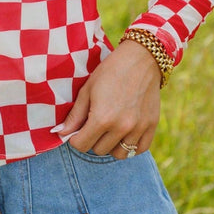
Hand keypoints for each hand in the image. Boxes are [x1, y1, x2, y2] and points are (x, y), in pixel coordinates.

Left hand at [53, 40, 160, 158]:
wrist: (141, 59)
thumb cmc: (110, 72)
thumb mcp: (87, 90)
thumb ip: (75, 116)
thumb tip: (61, 133)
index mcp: (102, 118)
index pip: (81, 145)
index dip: (76, 139)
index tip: (78, 130)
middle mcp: (121, 127)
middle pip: (99, 150)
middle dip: (92, 140)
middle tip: (94, 125)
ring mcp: (138, 128)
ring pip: (119, 154)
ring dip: (111, 145)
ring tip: (109, 130)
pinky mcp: (151, 126)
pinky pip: (139, 149)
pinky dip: (130, 146)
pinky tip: (124, 134)